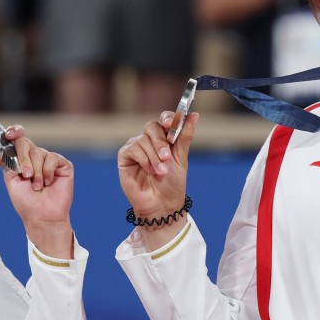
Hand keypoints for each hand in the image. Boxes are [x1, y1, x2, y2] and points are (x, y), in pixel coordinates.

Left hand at [1, 125, 73, 258]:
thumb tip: (5, 144)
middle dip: (24, 159)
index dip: (14, 132)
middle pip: (26, 143)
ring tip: (38, 186)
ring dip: (36, 172)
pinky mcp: (63, 165)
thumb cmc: (26, 201)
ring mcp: (50, 160)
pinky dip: (48, 171)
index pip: (18, 138)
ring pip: (39, 152)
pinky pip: (52, 158)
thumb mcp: (11, 179)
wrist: (41, 216)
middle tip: (26, 175)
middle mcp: (35, 157)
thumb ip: (8, 160)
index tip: (9, 134)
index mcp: (22, 159)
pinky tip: (48, 183)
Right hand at [117, 111, 197, 242]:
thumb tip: (195, 115)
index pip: (165, 119)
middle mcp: (149, 140)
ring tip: (160, 172)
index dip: (167, 118)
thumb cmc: (172, 183)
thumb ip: (185, 136)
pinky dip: (143, 160)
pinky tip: (149, 171)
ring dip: (154, 157)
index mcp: (165, 138)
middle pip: (151, 126)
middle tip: (166, 157)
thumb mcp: (181, 158)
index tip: (170, 124)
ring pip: (143, 139)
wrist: (162, 204)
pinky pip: (132, 149)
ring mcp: (136, 147)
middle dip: (160, 142)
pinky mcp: (125, 156)